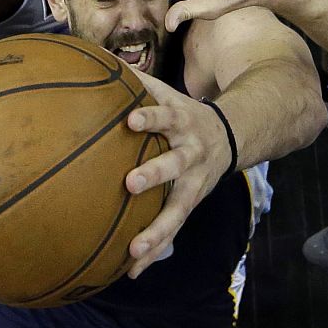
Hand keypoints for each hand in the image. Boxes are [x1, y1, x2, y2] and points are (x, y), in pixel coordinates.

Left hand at [121, 68, 230, 277]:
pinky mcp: (189, 205)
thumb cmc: (184, 114)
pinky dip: (152, 252)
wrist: (231, 136)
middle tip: (130, 183)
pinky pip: (171, 231)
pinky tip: (131, 271)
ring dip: (156, 231)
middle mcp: (189, 154)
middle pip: (174, 165)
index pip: (165, 115)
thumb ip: (136, 79)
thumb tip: (96, 55)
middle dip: (155, 175)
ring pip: (176, 210)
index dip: (150, 116)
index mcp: (181, 123)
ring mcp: (192, 184)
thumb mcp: (169, 94)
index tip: (131, 119)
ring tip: (134, 249)